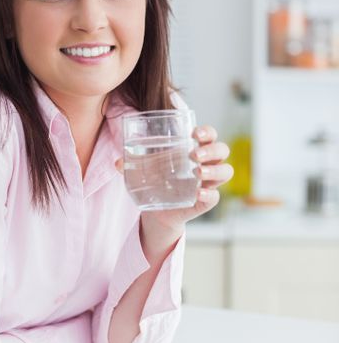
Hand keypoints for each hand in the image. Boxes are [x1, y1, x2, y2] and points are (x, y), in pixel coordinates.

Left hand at [115, 125, 233, 258]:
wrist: (157, 210)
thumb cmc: (157, 180)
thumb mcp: (144, 168)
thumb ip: (131, 163)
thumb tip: (117, 161)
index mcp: (195, 149)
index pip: (209, 135)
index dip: (207, 131)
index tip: (194, 132)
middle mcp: (206, 164)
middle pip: (222, 150)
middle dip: (212, 150)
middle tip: (194, 155)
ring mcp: (208, 183)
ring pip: (226, 171)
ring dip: (214, 170)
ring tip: (198, 173)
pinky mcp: (204, 202)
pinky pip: (215, 197)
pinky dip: (209, 194)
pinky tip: (198, 193)